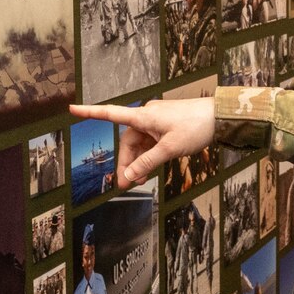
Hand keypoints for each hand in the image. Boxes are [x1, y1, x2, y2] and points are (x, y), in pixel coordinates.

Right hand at [70, 98, 213, 187]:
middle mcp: (147, 116)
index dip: (90, 113)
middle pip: (128, 141)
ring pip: (140, 144)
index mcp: (144, 116)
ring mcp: (157, 121)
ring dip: (139, 162)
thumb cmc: (195, 127)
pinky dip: (149, 156)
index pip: (111, 114)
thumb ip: (147, 162)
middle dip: (127, 162)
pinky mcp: (167, 126)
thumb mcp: (169, 149)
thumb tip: (128, 176)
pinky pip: (151, 142)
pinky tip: (151, 169)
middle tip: (128, 184)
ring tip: (141, 181)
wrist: (221, 117)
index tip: (72, 109)